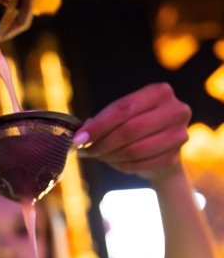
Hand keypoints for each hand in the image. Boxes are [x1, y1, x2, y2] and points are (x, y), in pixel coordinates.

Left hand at [73, 84, 191, 183]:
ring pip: (134, 150)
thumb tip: (80, 134)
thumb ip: (103, 121)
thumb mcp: (123, 117)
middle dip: (103, 143)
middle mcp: (176, 110)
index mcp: (160, 92)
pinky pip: (140, 165)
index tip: (79, 138)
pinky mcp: (175, 158)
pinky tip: (114, 162)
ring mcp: (179, 134)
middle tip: (86, 151)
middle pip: (130, 130)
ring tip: (98, 156)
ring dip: (110, 156)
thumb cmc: (138, 128)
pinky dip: (121, 166)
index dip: (99, 125)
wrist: (163, 152)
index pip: (124, 108)